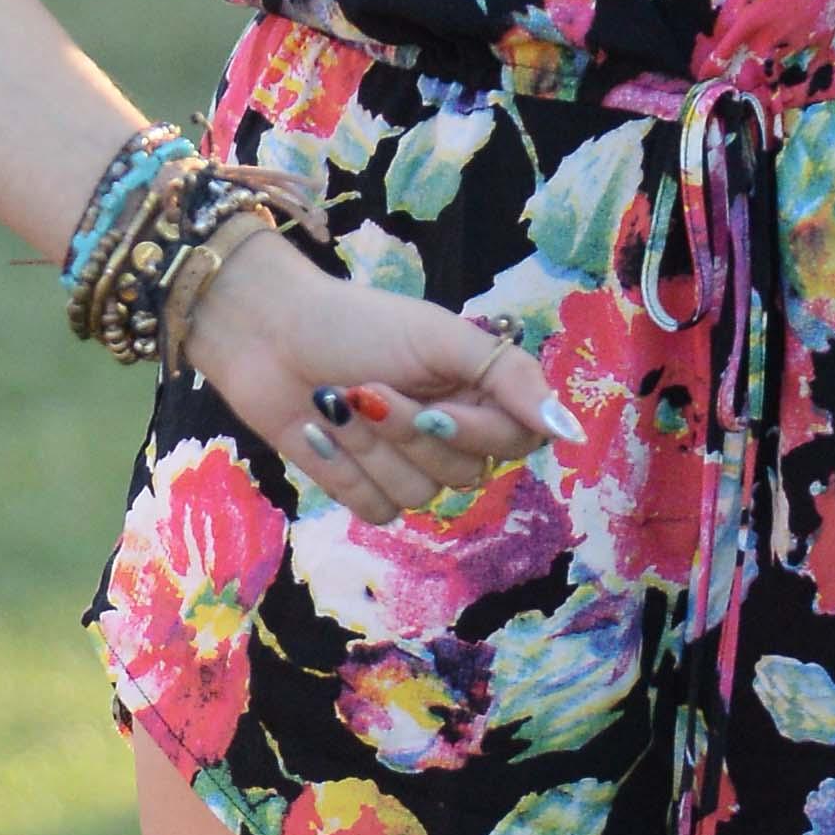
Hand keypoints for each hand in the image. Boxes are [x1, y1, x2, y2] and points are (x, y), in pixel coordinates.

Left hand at [181, 225, 552, 518]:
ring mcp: (406, 462)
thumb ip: (510, 378)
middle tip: (365, 387)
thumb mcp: (441, 337)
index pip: (517, 440)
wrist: (265, 332)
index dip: (475, 433)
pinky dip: (342, 471)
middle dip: (406, 432)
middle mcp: (452, 431)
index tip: (433, 407)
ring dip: (368, 448)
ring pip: (419, 494)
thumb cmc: (355, 323)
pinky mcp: (361, 487)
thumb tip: (569, 431)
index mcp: (481, 392)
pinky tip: (315, 431)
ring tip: (334, 401)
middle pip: (463, 473)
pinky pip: (376, 510)